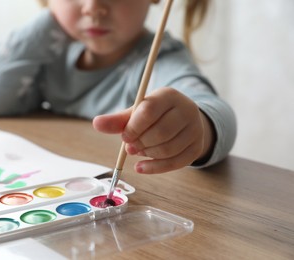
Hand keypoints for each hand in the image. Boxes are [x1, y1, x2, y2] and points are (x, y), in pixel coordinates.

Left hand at [93, 87, 214, 173]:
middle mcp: (187, 110)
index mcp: (169, 96)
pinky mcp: (197, 148)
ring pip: (168, 149)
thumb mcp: (137, 113)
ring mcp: (195, 130)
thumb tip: (96, 123)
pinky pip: (175, 163)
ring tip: (138, 151)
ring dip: (147, 154)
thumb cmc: (155, 116)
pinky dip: (155, 168)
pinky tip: (141, 167)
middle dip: (140, 143)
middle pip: (161, 132)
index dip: (133, 127)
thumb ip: (117, 120)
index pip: (149, 111)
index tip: (124, 136)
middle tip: (129, 147)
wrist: (183, 120)